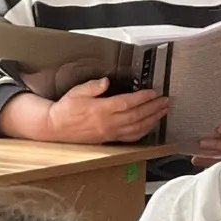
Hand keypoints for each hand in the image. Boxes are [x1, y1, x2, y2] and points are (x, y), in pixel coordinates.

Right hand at [45, 78, 169, 143]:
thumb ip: (93, 86)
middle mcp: (108, 123)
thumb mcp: (76, 92)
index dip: (143, 98)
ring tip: (163, 112)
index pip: (127, 103)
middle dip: (153, 108)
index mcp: (101, 109)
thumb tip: (106, 81)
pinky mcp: (109, 139)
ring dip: (152, 120)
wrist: (56, 128)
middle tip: (165, 101)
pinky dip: (143, 131)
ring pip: (136, 128)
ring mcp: (109, 133)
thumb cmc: (66, 109)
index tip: (154, 92)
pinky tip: (150, 126)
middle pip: (137, 116)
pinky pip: (131, 137)